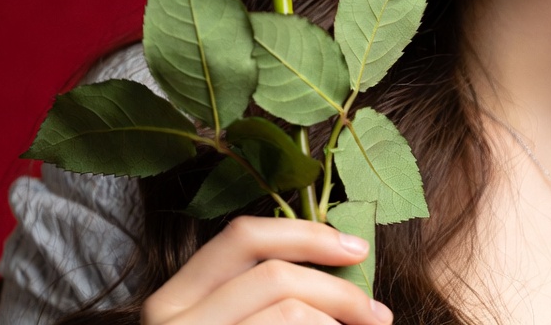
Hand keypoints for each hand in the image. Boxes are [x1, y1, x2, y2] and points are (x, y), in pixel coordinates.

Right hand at [140, 216, 392, 324]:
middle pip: (273, 274)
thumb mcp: (231, 323)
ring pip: (286, 312)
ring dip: (337, 318)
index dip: (305, 233)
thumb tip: (341, 262)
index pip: (245, 237)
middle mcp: (173, 318)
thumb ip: (265, 296)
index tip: (356, 248)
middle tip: (377, 313)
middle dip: (337, 288)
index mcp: (178, 295)